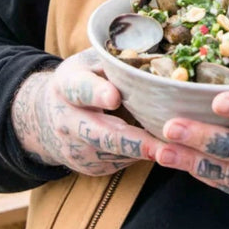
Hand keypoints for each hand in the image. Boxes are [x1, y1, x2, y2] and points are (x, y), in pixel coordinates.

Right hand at [10, 50, 162, 175]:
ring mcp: (77, 149)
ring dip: (148, 150)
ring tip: (180, 145)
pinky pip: (123, 162)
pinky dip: (143, 154)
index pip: (81, 89)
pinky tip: (159, 144)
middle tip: (163, 146)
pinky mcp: (90, 166)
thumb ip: (118, 63)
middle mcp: (67, 121)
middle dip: (134, 142)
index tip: (114, 97)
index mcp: (68, 85)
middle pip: (101, 134)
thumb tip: (160, 61)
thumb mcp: (92, 63)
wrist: (47, 116)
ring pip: (117, 153)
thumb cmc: (85, 80)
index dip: (97, 93)